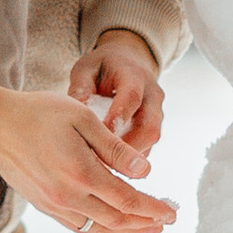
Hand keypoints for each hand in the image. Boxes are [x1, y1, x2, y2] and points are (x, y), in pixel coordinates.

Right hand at [0, 79, 175, 232]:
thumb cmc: (40, 113)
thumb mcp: (83, 119)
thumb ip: (115, 148)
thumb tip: (146, 172)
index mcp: (81, 173)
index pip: (127, 200)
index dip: (152, 209)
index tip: (172, 212)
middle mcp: (67, 196)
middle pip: (115, 220)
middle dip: (144, 224)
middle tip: (164, 222)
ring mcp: (53, 204)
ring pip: (96, 228)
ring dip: (123, 231)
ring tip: (144, 228)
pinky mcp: (42, 205)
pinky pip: (77, 226)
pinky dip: (99, 229)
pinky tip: (110, 224)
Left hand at [68, 29, 166, 167]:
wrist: (128, 63)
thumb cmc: (102, 67)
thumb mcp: (87, 68)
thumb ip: (81, 86)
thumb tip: (75, 108)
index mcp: (135, 76)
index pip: (131, 98)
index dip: (118, 118)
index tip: (99, 136)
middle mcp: (152, 95)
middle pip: (149, 126)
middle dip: (128, 147)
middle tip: (102, 162)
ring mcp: (157, 112)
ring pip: (151, 139)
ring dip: (130, 157)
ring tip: (104, 170)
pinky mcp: (154, 125)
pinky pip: (147, 146)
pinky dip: (130, 158)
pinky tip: (109, 168)